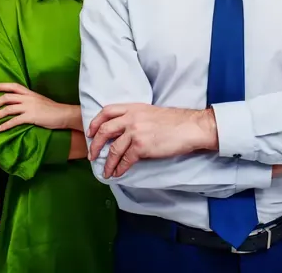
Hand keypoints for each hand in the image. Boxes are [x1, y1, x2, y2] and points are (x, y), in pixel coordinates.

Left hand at [0, 83, 72, 131]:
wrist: (64, 114)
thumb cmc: (53, 109)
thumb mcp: (39, 101)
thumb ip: (29, 101)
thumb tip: (18, 105)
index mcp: (30, 93)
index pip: (13, 86)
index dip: (1, 86)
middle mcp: (28, 98)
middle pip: (6, 98)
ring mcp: (29, 107)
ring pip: (7, 109)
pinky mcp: (31, 117)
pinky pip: (13, 121)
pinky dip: (4, 125)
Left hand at [87, 104, 216, 178]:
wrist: (191, 127)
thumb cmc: (175, 122)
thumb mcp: (151, 113)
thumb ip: (136, 117)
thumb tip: (124, 132)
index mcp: (134, 108)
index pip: (107, 111)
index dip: (95, 122)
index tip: (90, 132)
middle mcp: (132, 118)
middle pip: (105, 130)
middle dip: (96, 145)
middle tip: (92, 155)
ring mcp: (136, 132)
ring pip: (114, 149)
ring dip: (107, 162)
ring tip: (105, 171)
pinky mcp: (142, 146)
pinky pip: (125, 160)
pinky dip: (119, 168)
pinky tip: (118, 173)